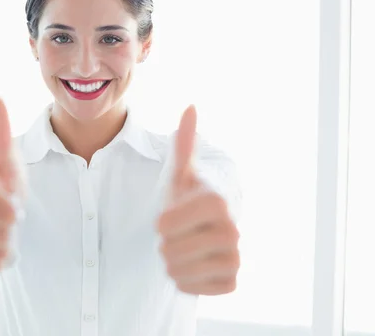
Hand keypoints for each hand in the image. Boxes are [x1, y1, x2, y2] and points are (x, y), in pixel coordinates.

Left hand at [156, 105, 239, 294]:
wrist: (199, 234)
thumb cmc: (184, 201)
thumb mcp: (178, 173)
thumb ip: (184, 143)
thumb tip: (191, 106)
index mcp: (216, 201)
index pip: (165, 223)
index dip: (160, 222)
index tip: (168, 216)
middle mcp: (232, 230)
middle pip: (169, 250)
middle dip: (163, 243)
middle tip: (176, 235)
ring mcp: (235, 259)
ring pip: (178, 271)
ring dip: (171, 262)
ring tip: (183, 248)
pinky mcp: (231, 282)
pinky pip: (191, 289)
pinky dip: (184, 281)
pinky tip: (193, 266)